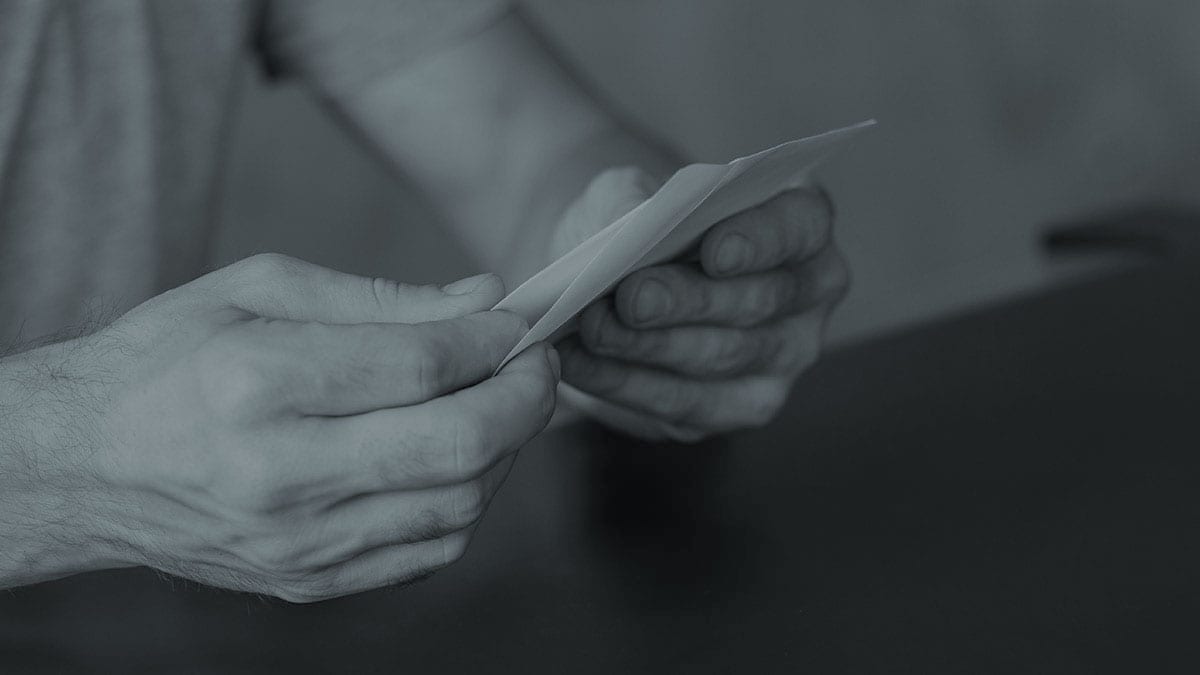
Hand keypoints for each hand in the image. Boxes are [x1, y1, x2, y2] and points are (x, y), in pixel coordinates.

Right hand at [0, 254, 558, 600]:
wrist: (87, 464)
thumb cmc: (167, 360)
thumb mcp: (257, 291)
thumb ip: (379, 299)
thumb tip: (481, 301)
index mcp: (257, 382)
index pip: (422, 365)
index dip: (494, 340)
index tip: (519, 322)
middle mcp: (278, 472)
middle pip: (458, 445)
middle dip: (525, 399)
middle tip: (537, 364)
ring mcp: (296, 541)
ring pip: (458, 504)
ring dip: (505, 451)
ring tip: (497, 405)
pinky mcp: (307, 580)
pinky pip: (429, 550)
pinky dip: (467, 500)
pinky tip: (457, 458)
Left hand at [552, 167, 848, 441]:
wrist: (613, 281)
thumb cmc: (635, 228)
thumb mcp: (625, 194)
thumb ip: (632, 203)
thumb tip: (631, 232)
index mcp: (798, 222)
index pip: (799, 226)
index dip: (761, 239)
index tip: (714, 250)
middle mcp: (807, 291)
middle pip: (757, 300)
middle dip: (689, 301)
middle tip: (632, 297)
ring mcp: (783, 356)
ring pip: (721, 356)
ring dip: (650, 345)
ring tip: (592, 328)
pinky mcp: (740, 405)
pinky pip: (685, 402)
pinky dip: (624, 383)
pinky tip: (578, 362)